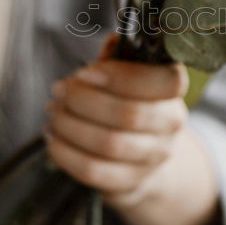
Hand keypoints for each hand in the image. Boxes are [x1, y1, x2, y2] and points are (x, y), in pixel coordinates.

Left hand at [45, 56, 217, 224]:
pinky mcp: (131, 182)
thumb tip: (114, 41)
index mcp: (172, 91)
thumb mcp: (126, 74)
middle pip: (129, 114)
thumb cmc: (127, 102)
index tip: (85, 73)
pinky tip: (53, 140)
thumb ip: (119, 56)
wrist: (141, 156)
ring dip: (71, 126)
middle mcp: (171, 124)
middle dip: (84, 100)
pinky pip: (94, 171)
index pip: (166, 81)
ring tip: (53, 113)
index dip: (122, 76)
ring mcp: (153, 157)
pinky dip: (66, 154)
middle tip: (59, 91)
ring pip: (109, 144)